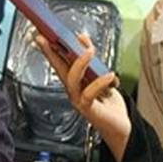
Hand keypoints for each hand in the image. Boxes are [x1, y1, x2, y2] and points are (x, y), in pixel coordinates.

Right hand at [35, 33, 129, 161]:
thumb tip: (83, 38)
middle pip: (59, 69)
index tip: (42, 36)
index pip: (60, 62)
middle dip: (52, 54)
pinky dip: (99, 82)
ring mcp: (79, 100)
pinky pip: (89, 93)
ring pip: (72, 80)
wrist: (120, 125)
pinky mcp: (88, 108)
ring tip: (89, 51)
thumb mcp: (101, 74)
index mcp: (75, 81)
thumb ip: (92, 58)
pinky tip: (110, 76)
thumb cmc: (109, 103)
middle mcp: (73, 90)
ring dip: (79, 63)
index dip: (50, 49)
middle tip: (47, 39)